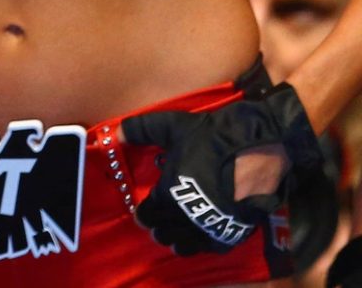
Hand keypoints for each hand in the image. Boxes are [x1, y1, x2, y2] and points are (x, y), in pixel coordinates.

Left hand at [122, 82, 320, 254]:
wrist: (260, 149)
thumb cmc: (212, 138)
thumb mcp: (171, 126)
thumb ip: (140, 129)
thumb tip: (114, 133)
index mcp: (170, 192)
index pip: (148, 213)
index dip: (143, 213)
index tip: (141, 212)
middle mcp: (188, 215)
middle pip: (165, 232)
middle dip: (158, 228)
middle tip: (156, 224)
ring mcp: (212, 226)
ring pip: (187, 245)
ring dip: (177, 241)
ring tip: (173, 237)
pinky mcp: (234, 232)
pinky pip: (212, 247)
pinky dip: (203, 246)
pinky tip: (200, 239)